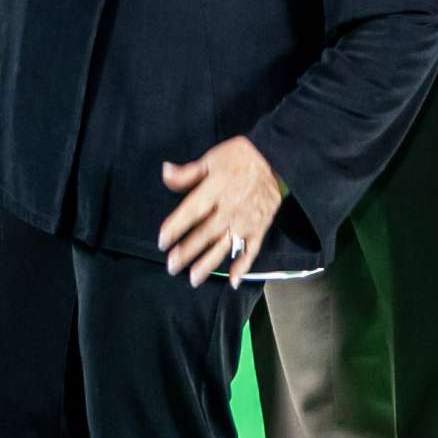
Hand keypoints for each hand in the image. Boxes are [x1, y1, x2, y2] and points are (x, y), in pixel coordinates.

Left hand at [158, 136, 284, 288]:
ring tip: (194, 278)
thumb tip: (165, 173)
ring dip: (209, 263)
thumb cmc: (239, 156)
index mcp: (215, 189)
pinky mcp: (260, 228)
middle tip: (172, 266)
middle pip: (205, 233)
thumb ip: (188, 172)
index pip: (191, 211)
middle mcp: (229, 208)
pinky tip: (233, 280)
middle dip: (187, 251)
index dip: (175, 227)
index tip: (162, 241)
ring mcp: (245, 221)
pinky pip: (251, 250)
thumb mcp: (210, 158)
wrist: (275, 157)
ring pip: (225, 245)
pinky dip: (243, 266)